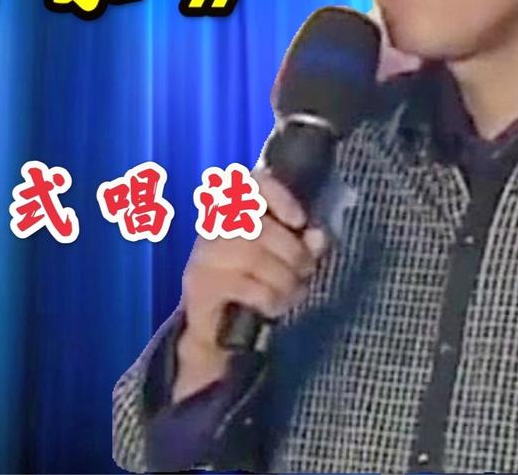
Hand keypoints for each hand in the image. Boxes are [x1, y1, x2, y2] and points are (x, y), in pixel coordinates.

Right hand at [171, 168, 330, 403]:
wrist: (217, 333)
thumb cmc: (254, 288)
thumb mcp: (284, 263)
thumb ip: (302, 245)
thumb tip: (317, 236)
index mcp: (236, 212)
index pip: (252, 184)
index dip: (278, 196)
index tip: (299, 220)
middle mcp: (214, 228)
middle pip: (258, 226)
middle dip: (293, 252)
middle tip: (306, 271)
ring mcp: (203, 256)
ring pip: (251, 256)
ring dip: (283, 279)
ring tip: (294, 292)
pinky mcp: (200, 285)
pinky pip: (244, 285)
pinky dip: (269, 298)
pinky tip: (274, 306)